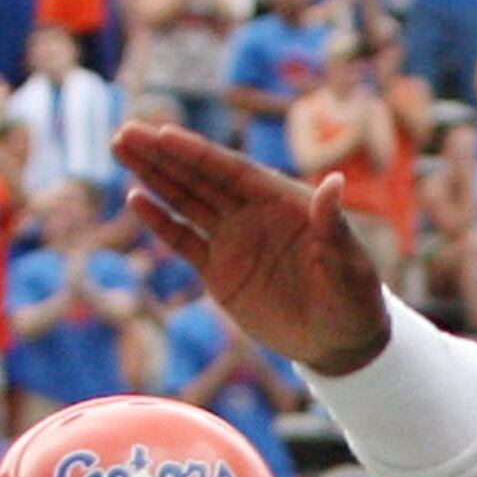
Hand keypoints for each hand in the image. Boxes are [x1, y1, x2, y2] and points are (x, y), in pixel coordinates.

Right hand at [115, 121, 393, 376]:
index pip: (233, 171)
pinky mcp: (220, 272)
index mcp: (282, 202)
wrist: (342, 343)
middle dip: (163, 156)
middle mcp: (253, 214)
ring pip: (186, 201)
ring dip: (154, 177)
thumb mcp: (350, 266)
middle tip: (126, 133)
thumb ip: (333, 228)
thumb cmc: (354, 301)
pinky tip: (135, 198)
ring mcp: (234, 240)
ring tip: (121, 149)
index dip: (198, 153)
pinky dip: (161, 222)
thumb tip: (334, 184)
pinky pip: (185, 241)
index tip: (163, 135)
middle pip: (201, 178)